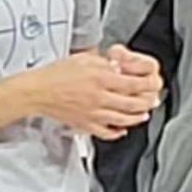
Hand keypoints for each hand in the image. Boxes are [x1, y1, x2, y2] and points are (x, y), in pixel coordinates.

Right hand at [21, 52, 162, 139]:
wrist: (38, 91)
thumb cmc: (55, 74)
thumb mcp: (83, 59)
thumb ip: (104, 63)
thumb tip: (119, 67)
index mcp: (100, 78)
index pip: (133, 84)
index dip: (147, 85)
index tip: (153, 84)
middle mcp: (100, 97)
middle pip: (132, 104)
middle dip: (147, 103)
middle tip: (153, 100)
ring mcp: (93, 113)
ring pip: (123, 120)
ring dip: (136, 118)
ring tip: (143, 115)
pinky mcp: (85, 124)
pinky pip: (106, 132)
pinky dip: (116, 132)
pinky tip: (121, 129)